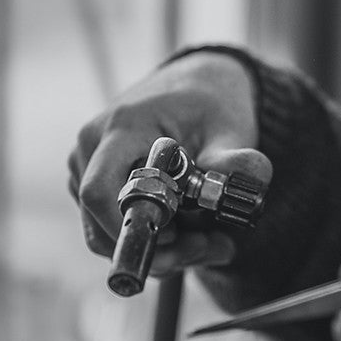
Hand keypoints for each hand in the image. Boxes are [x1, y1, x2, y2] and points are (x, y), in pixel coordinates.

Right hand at [67, 52, 272, 275]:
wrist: (192, 87)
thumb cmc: (210, 106)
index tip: (179, 239)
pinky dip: (154, 243)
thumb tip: (256, 174)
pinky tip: (192, 232)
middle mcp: (91, 148)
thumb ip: (235, 159)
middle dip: (160, 253)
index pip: (100, 193)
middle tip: (213, 248)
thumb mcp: (230, 129)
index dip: (133, 229)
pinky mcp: (90, 184)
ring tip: (212, 240)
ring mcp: (84, 167)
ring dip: (163, 253)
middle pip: (102, 228)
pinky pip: (113, 230)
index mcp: (121, 128)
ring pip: (108, 237)